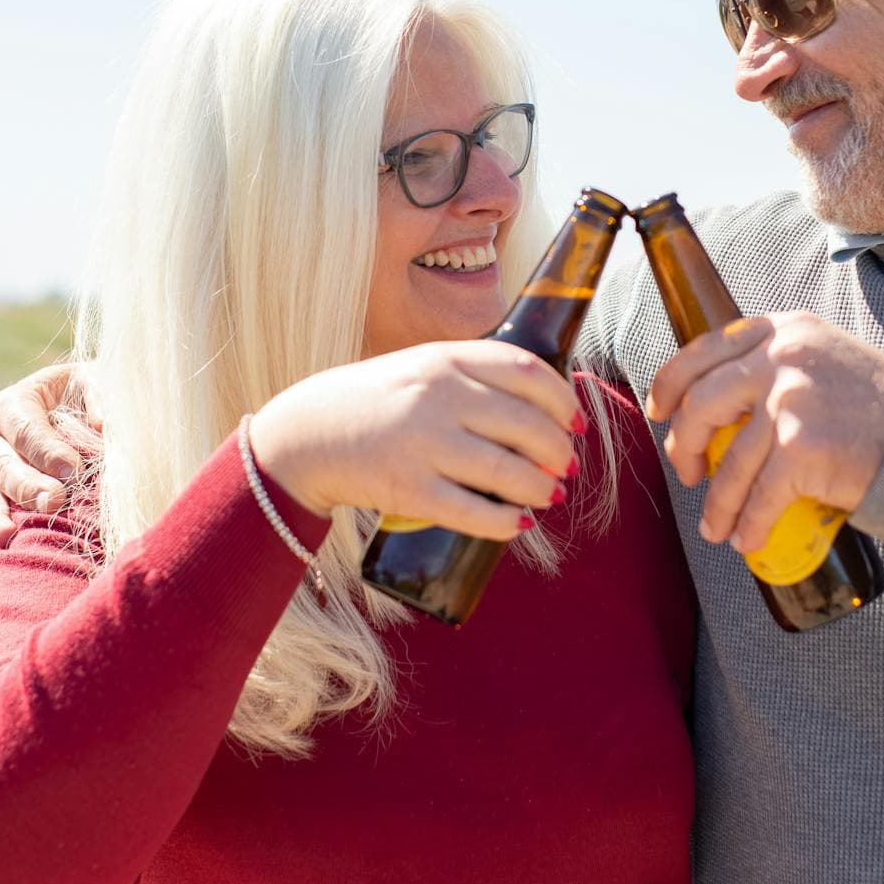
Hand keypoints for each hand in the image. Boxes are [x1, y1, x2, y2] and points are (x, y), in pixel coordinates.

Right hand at [0, 362, 103, 549]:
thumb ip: (101, 395)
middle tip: (55, 500)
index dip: (46, 449)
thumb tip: (103, 426)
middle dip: (29, 484)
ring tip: (8, 536)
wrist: (89, 409)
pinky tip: (0, 549)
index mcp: (15, 402)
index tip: (72, 468)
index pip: (25, 427)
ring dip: (1, 514)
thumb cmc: (94, 393)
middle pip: (4, 463)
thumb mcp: (101, 380)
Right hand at [249, 339, 584, 542]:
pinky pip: (472, 511)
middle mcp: (437, 396)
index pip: (527, 370)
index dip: (563, 400)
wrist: (308, 433)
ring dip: (541, 488)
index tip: (575, 421)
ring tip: (549, 494)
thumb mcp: (423, 366)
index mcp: (445, 358)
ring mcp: (422, 444)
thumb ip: (473, 375)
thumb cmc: (378, 400)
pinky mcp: (408, 490)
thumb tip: (543, 404)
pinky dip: (505, 523)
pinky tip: (519, 524)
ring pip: (508, 471)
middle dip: (559, 450)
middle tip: (566, 465)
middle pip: (526, 424)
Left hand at [645, 311, 883, 553]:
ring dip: (717, 503)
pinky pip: (758, 496)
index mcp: (784, 329)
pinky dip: (748, 524)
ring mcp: (791, 399)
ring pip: (728, 461)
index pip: (705, 348)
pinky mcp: (801, 446)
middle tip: (688, 474)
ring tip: (718, 527)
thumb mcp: (827, 361)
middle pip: (702, 403)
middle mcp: (783, 355)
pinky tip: (748, 539)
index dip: (672, 383)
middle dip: (683, 445)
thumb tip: (724, 408)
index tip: (660, 411)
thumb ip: (780, 367)